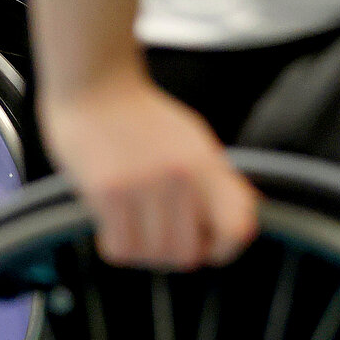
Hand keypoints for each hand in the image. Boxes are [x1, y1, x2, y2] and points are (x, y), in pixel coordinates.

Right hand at [39, 72, 257, 269]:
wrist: (94, 83)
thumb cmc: (142, 116)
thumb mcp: (193, 140)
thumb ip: (219, 182)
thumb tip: (245, 221)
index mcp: (206, 163)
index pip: (236, 229)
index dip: (224, 250)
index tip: (206, 245)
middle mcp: (179, 176)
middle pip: (189, 254)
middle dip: (174, 254)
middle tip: (158, 235)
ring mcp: (142, 184)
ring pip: (153, 256)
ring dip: (142, 251)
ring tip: (133, 227)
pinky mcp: (107, 191)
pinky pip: (120, 248)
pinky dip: (115, 245)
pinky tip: (112, 225)